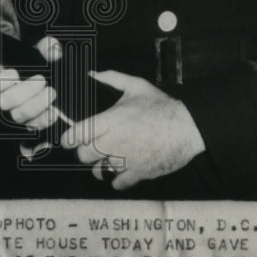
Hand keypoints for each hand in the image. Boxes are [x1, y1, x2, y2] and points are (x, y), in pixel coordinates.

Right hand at [0, 36, 61, 130]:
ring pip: (18, 116)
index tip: (15, 74)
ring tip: (51, 92)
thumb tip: (53, 50)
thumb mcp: (43, 54)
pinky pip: (33, 126)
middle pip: (4, 102)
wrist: (52, 80)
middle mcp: (4, 99)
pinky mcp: (29, 124)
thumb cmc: (41, 67)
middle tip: (41, 80)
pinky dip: (44, 119)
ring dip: (35, 105)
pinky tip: (54, 111)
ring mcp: (15, 114)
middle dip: (24, 91)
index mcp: (0, 81)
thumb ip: (46, 48)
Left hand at [64, 70, 205, 190]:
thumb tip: (93, 74)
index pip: (78, 134)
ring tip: (104, 162)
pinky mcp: (139, 173)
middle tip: (90, 148)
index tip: (69, 140)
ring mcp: (126, 160)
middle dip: (85, 152)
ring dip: (99, 167)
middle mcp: (114, 142)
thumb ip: (112, 78)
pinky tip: (120, 172)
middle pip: (85, 155)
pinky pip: (118, 183)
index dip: (69, 139)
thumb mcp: (136, 86)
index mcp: (111, 120)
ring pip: (99, 171)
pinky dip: (116, 179)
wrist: (188, 127)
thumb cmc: (162, 106)